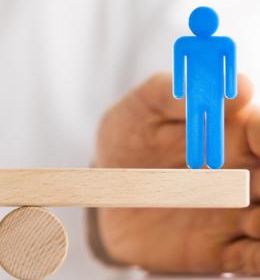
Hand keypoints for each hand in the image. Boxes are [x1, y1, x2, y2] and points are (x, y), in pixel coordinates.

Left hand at [92, 72, 259, 273]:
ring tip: (248, 219)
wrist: (104, 189)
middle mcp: (243, 175)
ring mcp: (235, 215)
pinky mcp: (220, 250)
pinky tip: (253, 249)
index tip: (255, 137)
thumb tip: (234, 89)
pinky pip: (253, 261)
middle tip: (254, 185)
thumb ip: (172, 91)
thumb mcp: (140, 108)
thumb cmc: (127, 138)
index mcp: (231, 136)